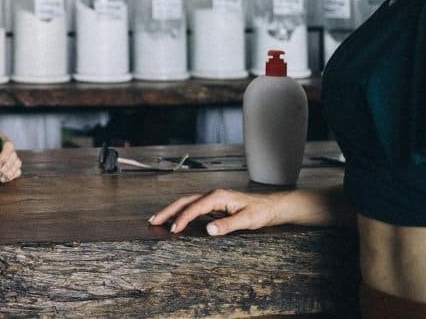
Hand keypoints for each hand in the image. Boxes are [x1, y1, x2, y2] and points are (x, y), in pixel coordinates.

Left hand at [0, 137, 22, 182]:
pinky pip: (17, 170)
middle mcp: (8, 148)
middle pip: (14, 156)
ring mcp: (11, 157)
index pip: (8, 146)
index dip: (5, 155)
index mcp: (1, 140)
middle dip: (7, 167)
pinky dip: (13, 175)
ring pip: (17, 164)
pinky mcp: (11, 165)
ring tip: (0, 178)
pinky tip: (5, 179)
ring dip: (10, 172)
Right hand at [149, 188, 284, 235]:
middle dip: (167, 211)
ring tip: (158, 219)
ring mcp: (213, 199)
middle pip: (184, 201)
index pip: (194, 208)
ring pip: (187, 203)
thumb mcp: (247, 220)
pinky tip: (177, 219)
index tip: (173, 230)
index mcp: (217, 196)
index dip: (182, 219)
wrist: (273, 206)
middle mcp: (212, 195)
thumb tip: (208, 230)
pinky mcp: (215, 204)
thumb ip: (227, 225)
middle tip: (152, 220)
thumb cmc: (261, 212)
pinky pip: (193, 207)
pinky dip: (182, 212)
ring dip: (172, 210)